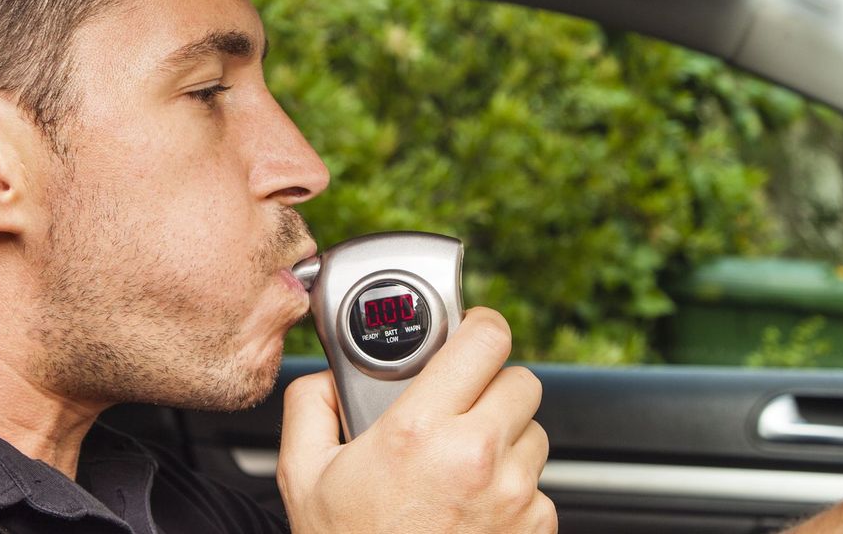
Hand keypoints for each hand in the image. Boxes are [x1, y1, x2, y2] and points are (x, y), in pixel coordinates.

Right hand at [276, 307, 556, 532]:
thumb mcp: (303, 476)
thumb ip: (310, 408)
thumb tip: (326, 377)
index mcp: (420, 432)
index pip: (486, 340)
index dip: (480, 329)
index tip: (470, 335)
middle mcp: (476, 458)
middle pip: (523, 382)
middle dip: (492, 388)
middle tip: (461, 408)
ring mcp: (513, 497)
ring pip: (535, 435)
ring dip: (506, 441)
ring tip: (461, 468)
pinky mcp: (535, 529)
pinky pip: (539, 488)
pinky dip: (513, 492)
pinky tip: (471, 510)